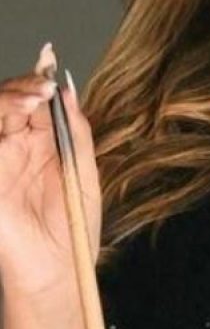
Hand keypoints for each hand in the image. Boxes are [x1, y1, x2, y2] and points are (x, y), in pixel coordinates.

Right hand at [0, 43, 100, 298]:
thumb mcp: (83, 170)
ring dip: (6, 102)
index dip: (38, 79)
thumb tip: (67, 88)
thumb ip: (75, 130)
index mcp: (42, 143)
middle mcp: (15, 148)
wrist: (58, 270)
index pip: (33, 101)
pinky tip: (14, 120)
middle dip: (21, 88)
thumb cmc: (74, 225)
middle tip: (42, 89)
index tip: (48, 58)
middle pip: (6, 102)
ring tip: (32, 102)